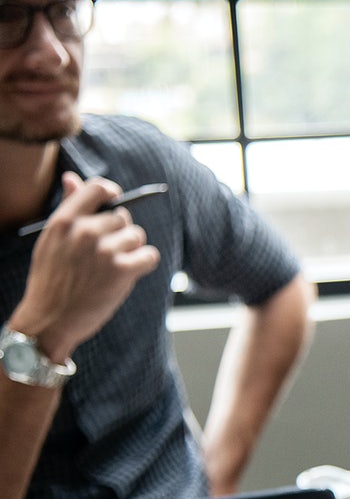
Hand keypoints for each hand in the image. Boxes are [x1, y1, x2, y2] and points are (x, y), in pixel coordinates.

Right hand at [8, 173, 160, 362]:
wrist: (50, 320)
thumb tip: (72, 178)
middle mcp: (85, 231)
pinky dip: (144, 265)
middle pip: (124, 218)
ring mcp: (104, 251)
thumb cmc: (52, 279)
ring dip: (132, 251)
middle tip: (104, 255)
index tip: (115, 202)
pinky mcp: (122, 270)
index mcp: (64, 221)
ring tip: (112, 267)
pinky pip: (150, 256)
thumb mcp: (52, 240)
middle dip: (120, 234)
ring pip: (137, 237)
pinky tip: (128, 274)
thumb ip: (68, 208)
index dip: (113, 193)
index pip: (98, 189)